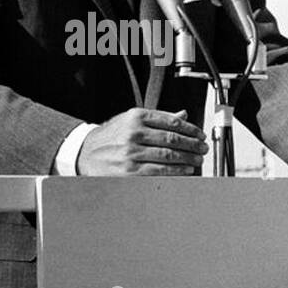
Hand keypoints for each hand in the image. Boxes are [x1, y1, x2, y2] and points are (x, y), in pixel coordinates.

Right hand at [77, 108, 207, 175]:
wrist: (85, 153)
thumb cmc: (110, 137)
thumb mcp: (130, 120)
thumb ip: (157, 118)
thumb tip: (182, 115)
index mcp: (136, 117)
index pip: (171, 122)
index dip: (190, 129)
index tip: (199, 134)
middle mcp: (133, 133)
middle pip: (172, 139)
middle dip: (192, 145)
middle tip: (202, 148)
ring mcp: (131, 153)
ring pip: (168, 156)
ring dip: (188, 158)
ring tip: (197, 160)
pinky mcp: (130, 171)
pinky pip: (159, 172)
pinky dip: (176, 171)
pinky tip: (185, 170)